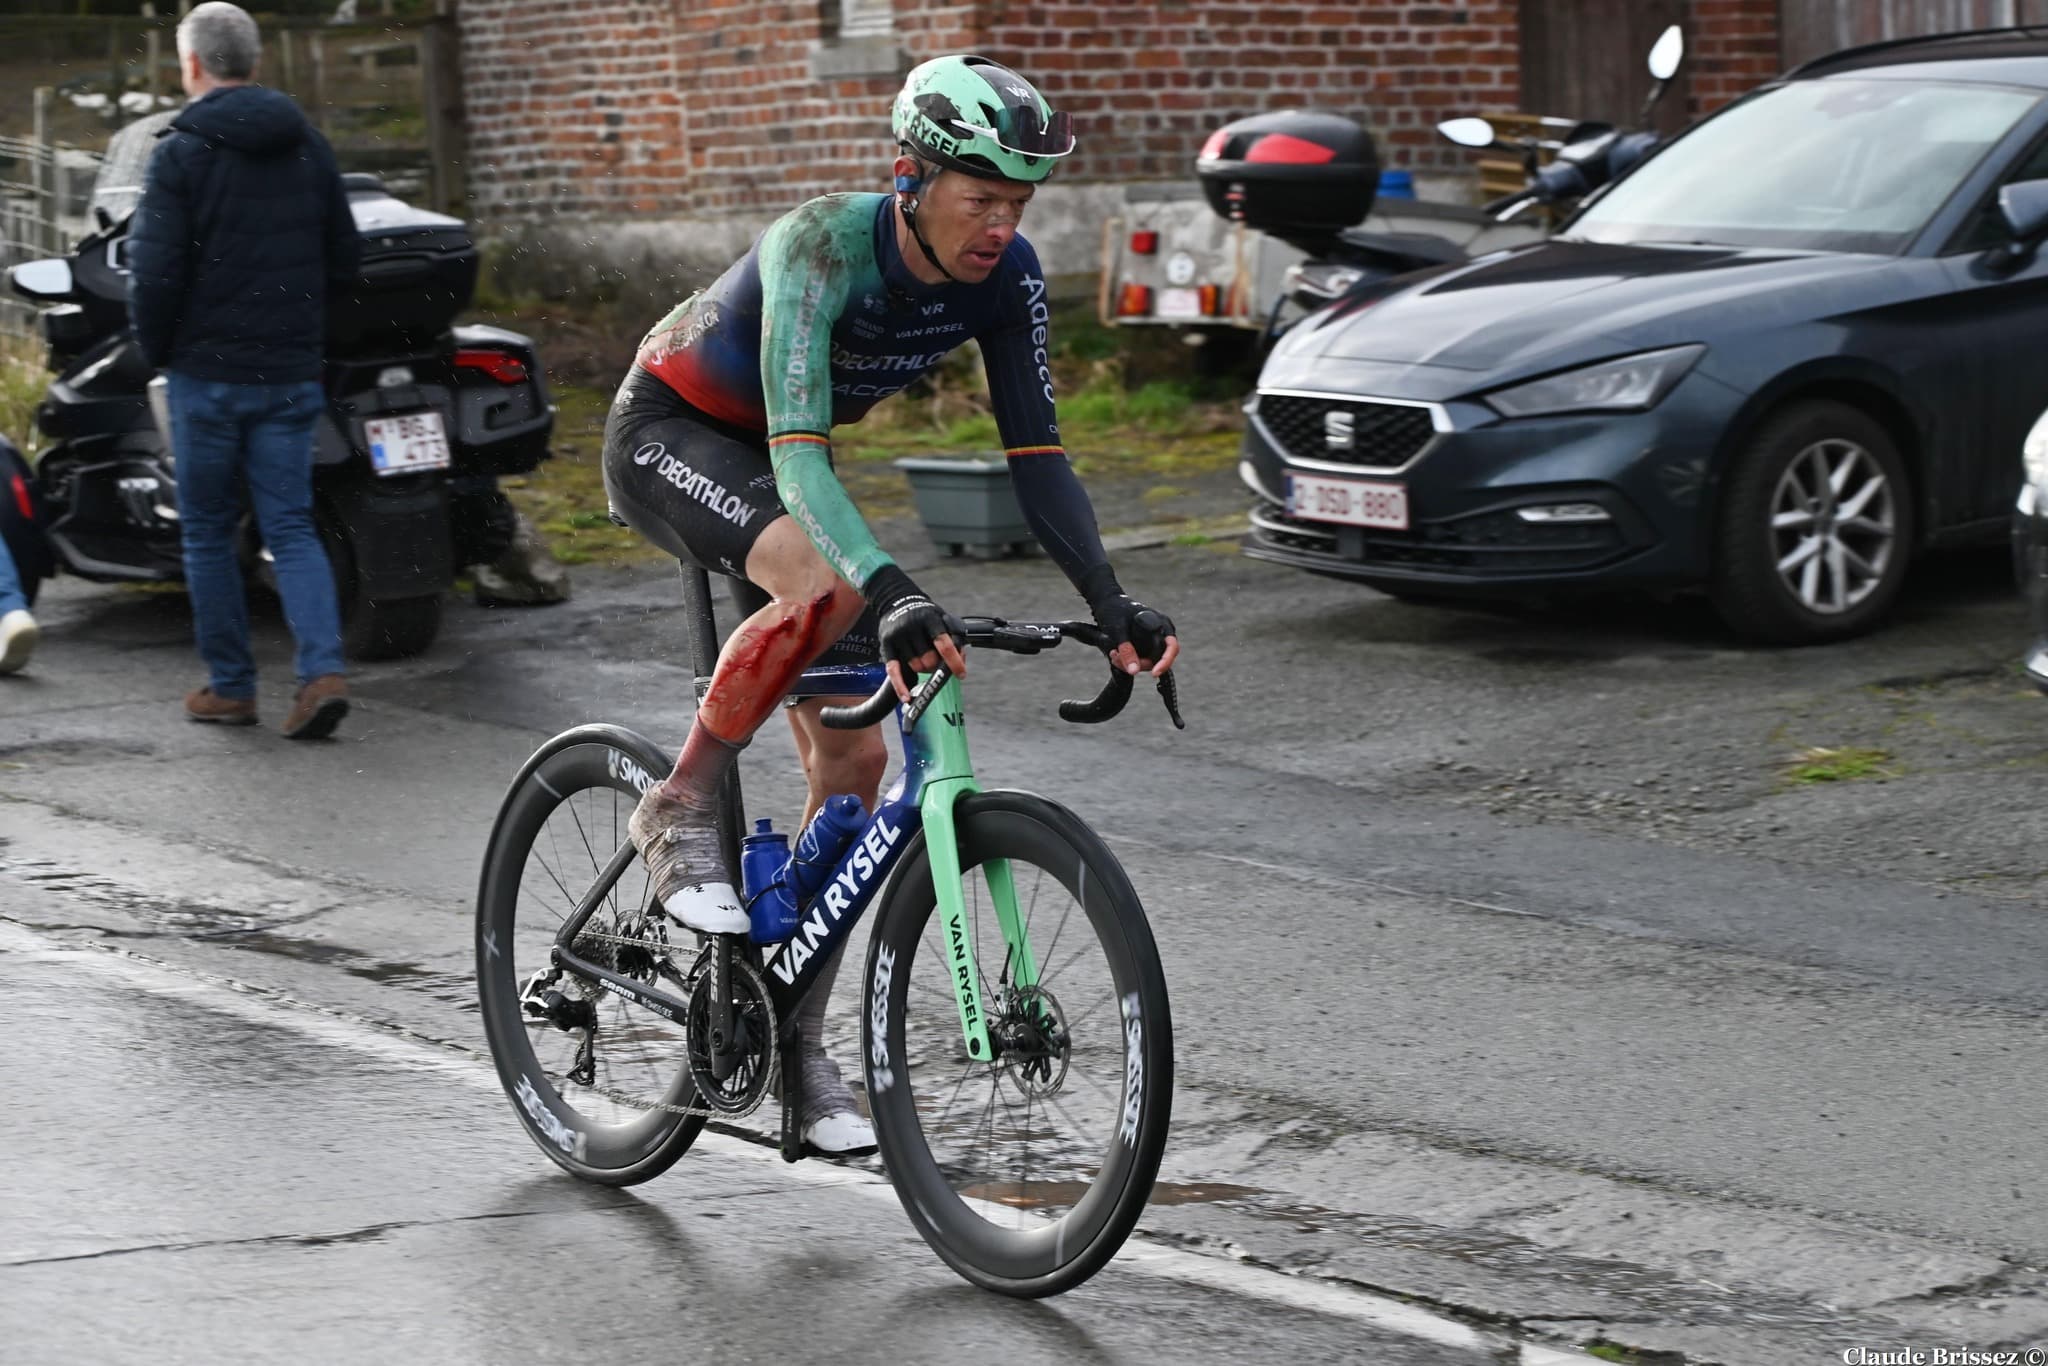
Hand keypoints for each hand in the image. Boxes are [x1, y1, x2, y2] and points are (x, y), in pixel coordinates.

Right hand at [863, 565, 968, 700]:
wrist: (896, 599)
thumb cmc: (924, 614)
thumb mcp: (942, 618)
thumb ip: (953, 638)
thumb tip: (961, 662)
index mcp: (930, 619)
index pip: (945, 645)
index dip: (954, 662)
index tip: (961, 674)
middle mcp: (913, 626)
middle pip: (929, 660)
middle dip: (936, 666)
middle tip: (936, 662)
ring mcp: (898, 635)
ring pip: (915, 666)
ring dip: (922, 669)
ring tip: (923, 659)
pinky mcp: (886, 644)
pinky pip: (894, 671)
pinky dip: (900, 686)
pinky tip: (906, 697)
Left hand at [1089, 592, 1178, 676]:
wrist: (1107, 602)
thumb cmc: (1114, 609)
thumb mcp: (1118, 630)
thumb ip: (1126, 650)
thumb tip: (1134, 671)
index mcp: (1161, 623)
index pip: (1171, 647)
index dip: (1165, 662)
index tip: (1154, 673)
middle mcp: (1162, 631)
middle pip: (1159, 658)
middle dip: (1139, 664)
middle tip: (1116, 659)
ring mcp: (1154, 638)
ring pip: (1149, 661)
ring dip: (1131, 663)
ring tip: (1113, 655)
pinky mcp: (1145, 643)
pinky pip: (1142, 658)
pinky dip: (1130, 660)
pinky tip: (1116, 655)